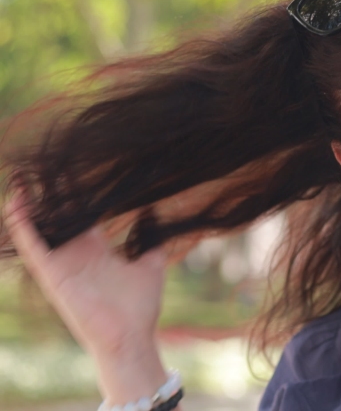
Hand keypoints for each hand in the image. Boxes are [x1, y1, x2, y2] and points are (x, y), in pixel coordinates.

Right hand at [3, 189, 170, 402]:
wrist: (131, 336)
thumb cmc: (141, 307)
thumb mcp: (151, 265)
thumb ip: (151, 240)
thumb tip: (157, 215)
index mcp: (97, 251)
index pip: (85, 217)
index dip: (80, 197)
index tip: (77, 173)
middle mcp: (77, 255)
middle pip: (61, 219)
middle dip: (52, 198)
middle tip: (45, 169)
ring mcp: (63, 264)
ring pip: (42, 230)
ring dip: (31, 209)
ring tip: (24, 183)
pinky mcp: (53, 275)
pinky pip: (34, 247)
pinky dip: (25, 227)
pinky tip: (17, 205)